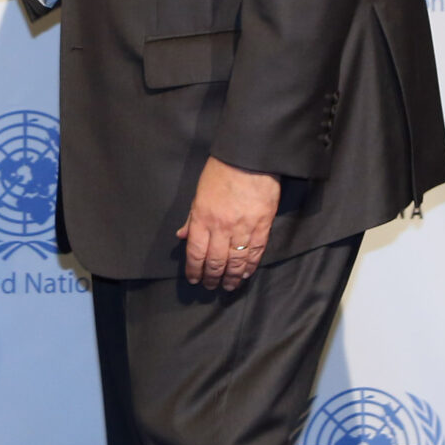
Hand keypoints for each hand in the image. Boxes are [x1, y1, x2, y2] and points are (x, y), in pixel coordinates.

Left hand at [176, 157, 280, 290]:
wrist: (249, 157)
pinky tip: (245, 274)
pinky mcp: (262, 226)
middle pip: (215, 261)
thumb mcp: (199, 192)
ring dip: (231, 277)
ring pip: (236, 261)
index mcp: (202, 218)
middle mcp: (221, 227)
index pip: (195, 252)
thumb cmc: (221, 171)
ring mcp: (243, 228)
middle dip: (212, 277)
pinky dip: (250, 266)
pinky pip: (255, 253)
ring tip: (228, 286)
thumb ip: (192, 217)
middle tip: (210, 286)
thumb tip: (182, 236)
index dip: (194, 270)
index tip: (194, 279)